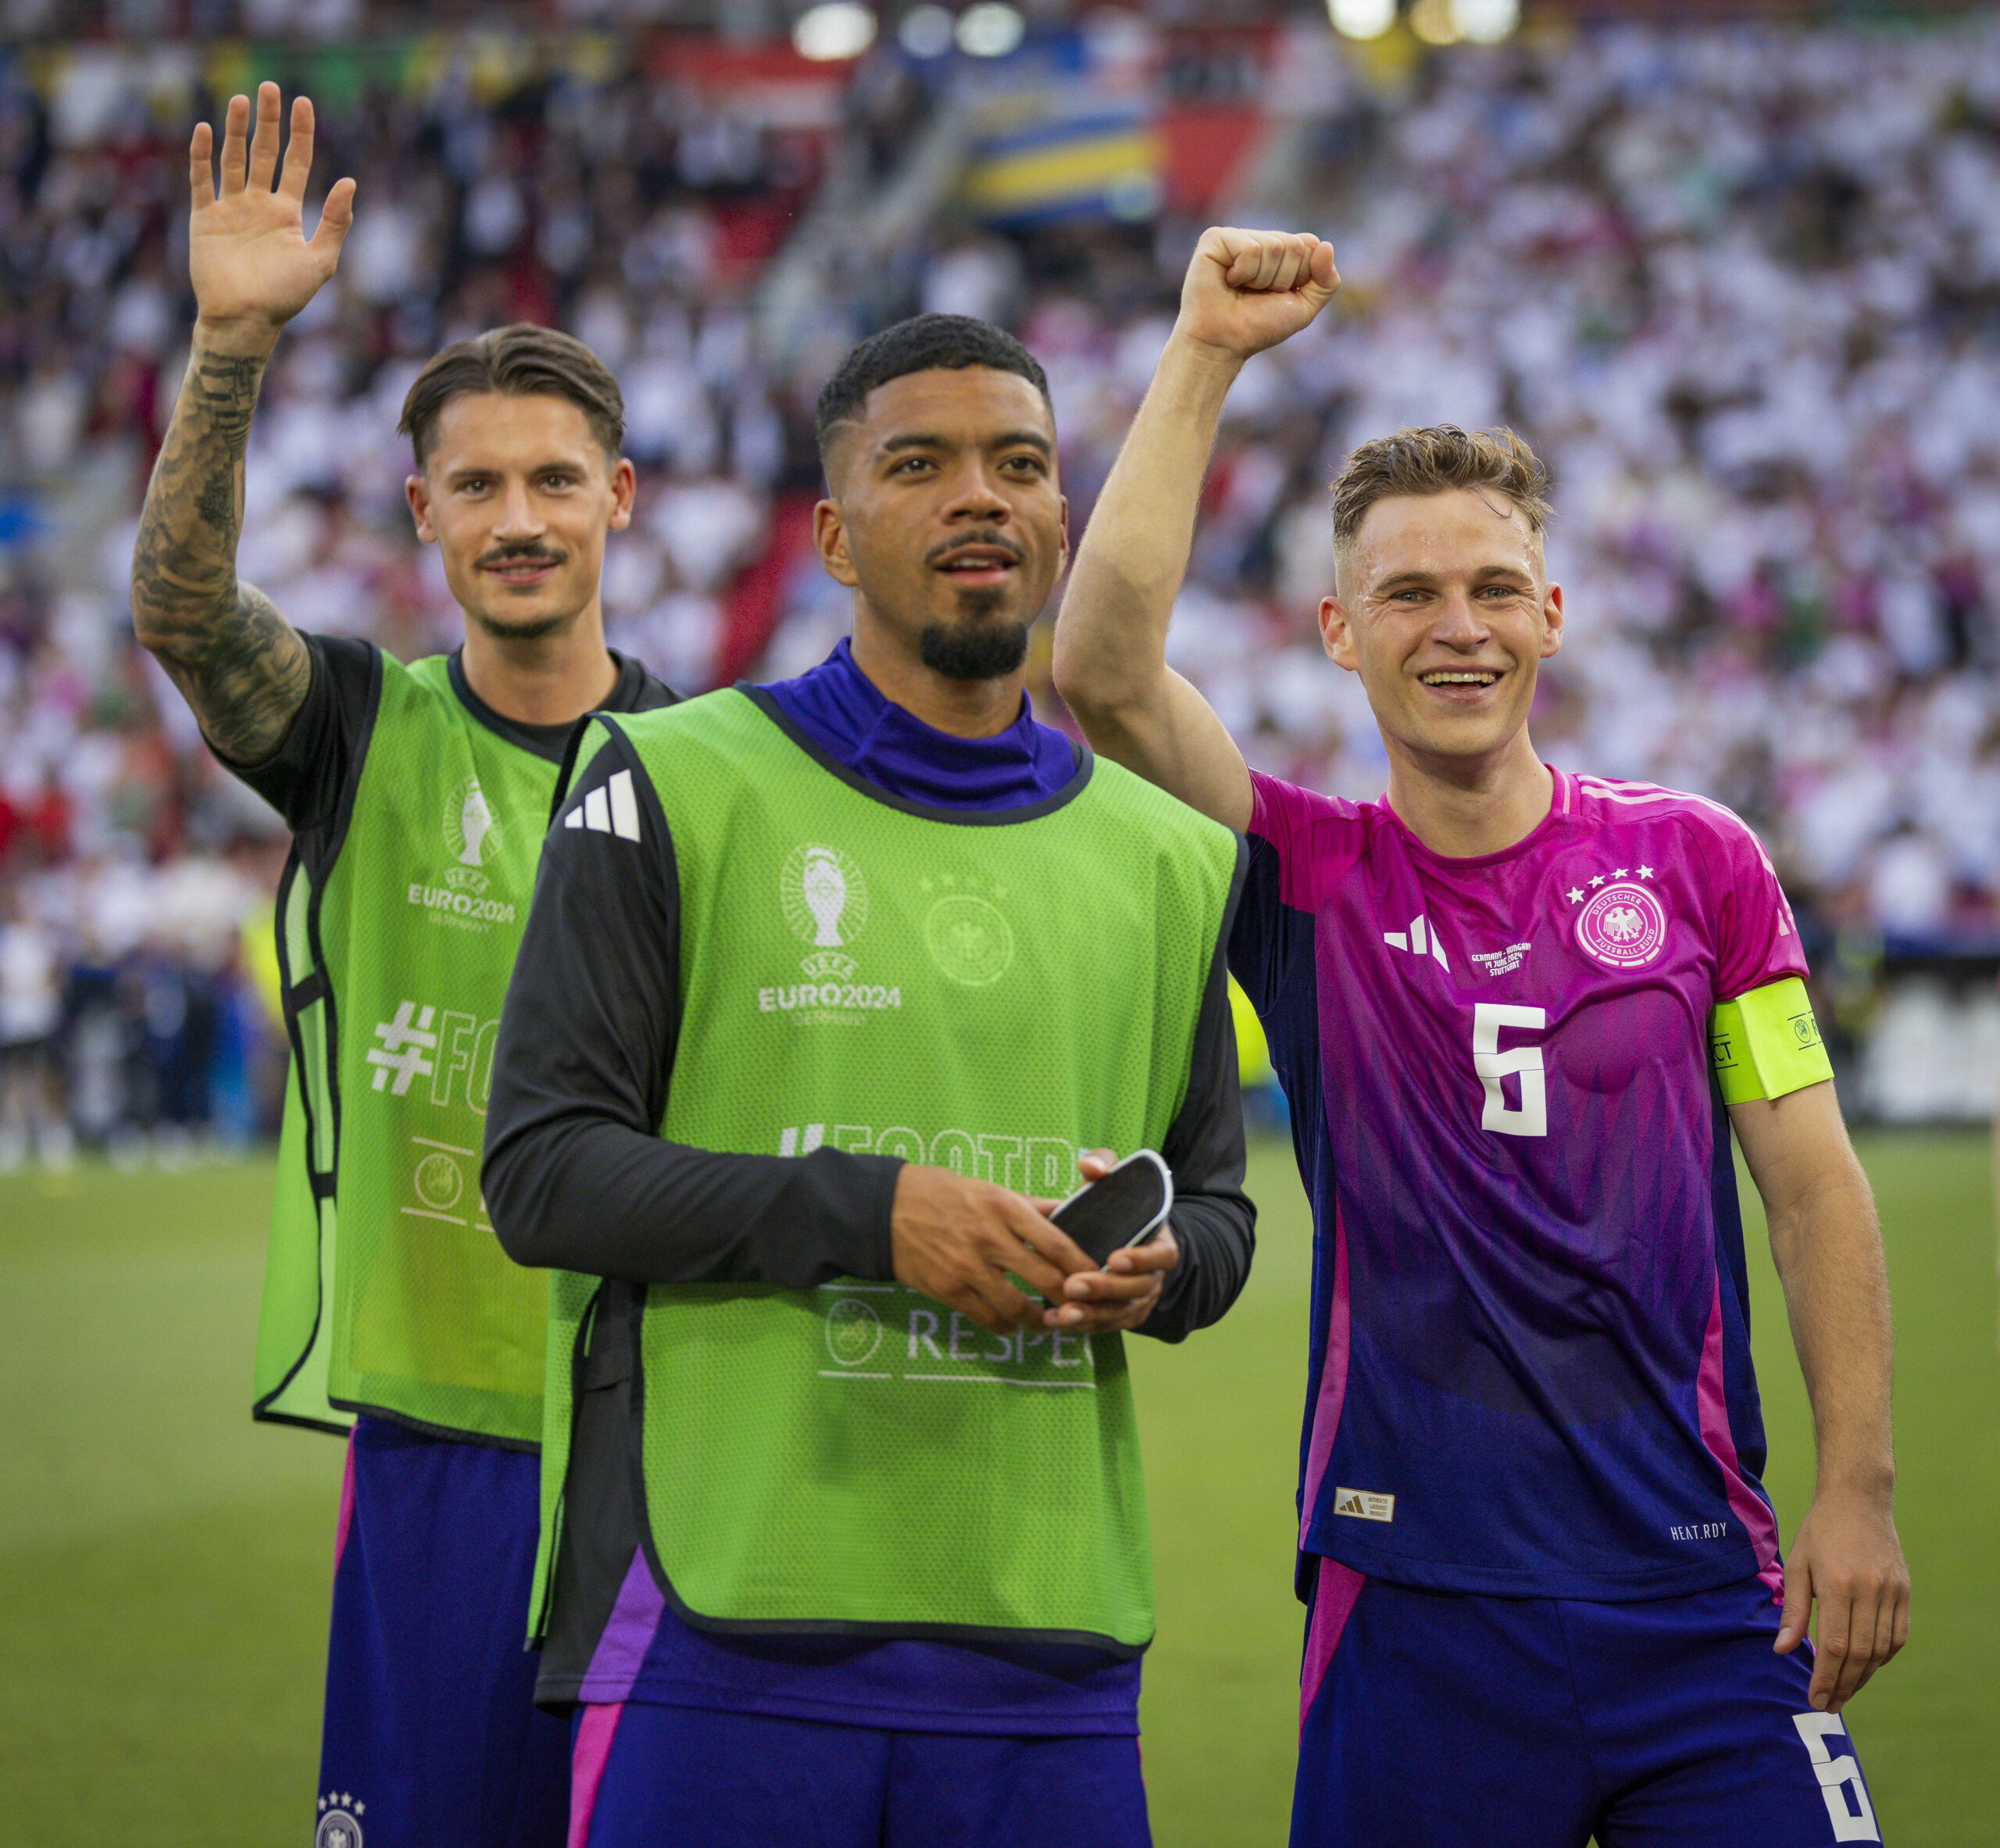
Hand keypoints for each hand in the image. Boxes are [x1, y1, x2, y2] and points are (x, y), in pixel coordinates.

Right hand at [189, 83, 355, 354]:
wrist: (244, 320)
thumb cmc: (284, 298)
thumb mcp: (319, 261)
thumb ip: (335, 223)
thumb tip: (350, 184)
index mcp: (288, 213)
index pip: (296, 162)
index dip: (301, 133)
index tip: (304, 103)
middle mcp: (259, 205)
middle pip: (264, 152)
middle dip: (268, 121)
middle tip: (271, 88)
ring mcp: (231, 209)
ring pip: (233, 159)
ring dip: (237, 130)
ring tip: (242, 100)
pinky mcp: (205, 219)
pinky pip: (202, 181)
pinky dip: (201, 156)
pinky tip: (204, 131)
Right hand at [890, 1163, 1095, 1332]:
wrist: (884, 1208)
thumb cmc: (940, 1191)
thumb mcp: (988, 1188)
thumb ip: (1029, 1206)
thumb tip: (1068, 1211)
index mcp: (1005, 1207)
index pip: (1059, 1244)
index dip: (1084, 1268)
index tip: (1098, 1278)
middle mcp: (990, 1238)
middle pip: (1046, 1280)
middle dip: (1070, 1299)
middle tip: (1082, 1308)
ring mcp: (968, 1267)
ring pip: (1018, 1306)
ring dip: (1039, 1320)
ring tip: (1051, 1323)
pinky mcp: (947, 1289)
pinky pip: (986, 1318)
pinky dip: (1005, 1327)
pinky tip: (1013, 1327)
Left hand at [1032, 1148, 1181, 1335]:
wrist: (1124, 1238)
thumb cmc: (1117, 1207)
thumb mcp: (1115, 1182)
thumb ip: (1106, 1166)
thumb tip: (1090, 1166)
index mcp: (1160, 1243)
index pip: (1162, 1256)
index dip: (1142, 1259)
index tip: (1115, 1258)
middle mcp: (1154, 1276)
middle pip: (1138, 1289)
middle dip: (1106, 1289)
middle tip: (1074, 1285)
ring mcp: (1138, 1300)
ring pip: (1121, 1313)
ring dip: (1092, 1314)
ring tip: (1062, 1312)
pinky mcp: (1120, 1316)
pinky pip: (1105, 1325)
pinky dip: (1083, 1325)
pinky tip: (1055, 1321)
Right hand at [1174, 226, 1339, 366]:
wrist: (1222, 343)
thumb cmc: (1257, 327)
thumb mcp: (1303, 308)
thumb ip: (1326, 281)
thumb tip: (1326, 245)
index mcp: (1279, 251)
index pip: (1310, 244)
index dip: (1301, 276)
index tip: (1279, 295)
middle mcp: (1259, 239)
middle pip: (1295, 246)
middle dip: (1282, 279)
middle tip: (1256, 295)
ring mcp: (1237, 237)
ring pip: (1274, 246)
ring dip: (1262, 280)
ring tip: (1240, 290)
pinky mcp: (1215, 239)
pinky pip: (1250, 248)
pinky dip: (1244, 273)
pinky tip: (1227, 282)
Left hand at [1775, 1487, 1909, 1712]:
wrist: (1858, 1500)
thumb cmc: (1819, 1531)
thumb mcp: (1797, 1564)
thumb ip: (1793, 1609)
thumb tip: (1783, 1650)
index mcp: (1839, 1584)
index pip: (1834, 1646)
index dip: (1826, 1678)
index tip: (1815, 1698)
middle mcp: (1870, 1591)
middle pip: (1860, 1655)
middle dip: (1843, 1685)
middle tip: (1828, 1704)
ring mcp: (1892, 1593)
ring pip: (1881, 1650)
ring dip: (1863, 1677)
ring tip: (1844, 1691)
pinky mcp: (1905, 1592)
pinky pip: (1897, 1637)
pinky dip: (1882, 1657)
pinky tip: (1865, 1667)